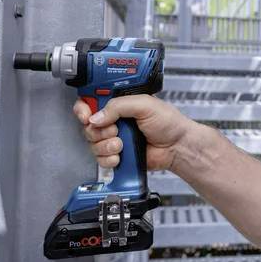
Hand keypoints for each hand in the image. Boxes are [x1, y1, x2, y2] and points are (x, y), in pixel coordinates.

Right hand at [73, 94, 195, 170]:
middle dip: (99, 130)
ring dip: (106, 145)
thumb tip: (96, 117)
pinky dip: (108, 159)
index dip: (84, 109)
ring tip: (121, 144)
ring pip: (93, 143)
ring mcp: (114, 138)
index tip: (86, 116)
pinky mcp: (117, 155)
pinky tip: (120, 156)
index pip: (91, 102)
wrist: (177, 147)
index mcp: (119, 104)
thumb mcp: (144, 105)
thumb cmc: (168, 123)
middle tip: (115, 130)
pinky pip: (100, 159)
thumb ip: (118, 106)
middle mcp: (114, 120)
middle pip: (89, 125)